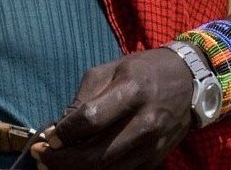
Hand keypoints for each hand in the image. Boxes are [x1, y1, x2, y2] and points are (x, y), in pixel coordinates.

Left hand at [32, 48, 192, 168]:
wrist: (187, 82)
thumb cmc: (142, 70)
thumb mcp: (111, 68)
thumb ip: (84, 96)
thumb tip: (59, 126)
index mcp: (131, 91)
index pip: (91, 119)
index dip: (64, 133)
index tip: (46, 137)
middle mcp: (144, 121)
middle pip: (98, 155)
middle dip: (64, 161)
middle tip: (43, 158)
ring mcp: (152, 145)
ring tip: (56, 165)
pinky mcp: (156, 159)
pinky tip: (82, 166)